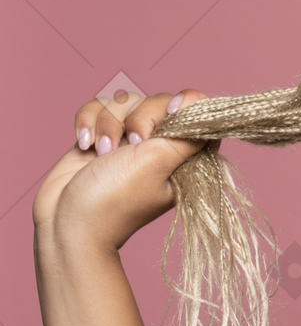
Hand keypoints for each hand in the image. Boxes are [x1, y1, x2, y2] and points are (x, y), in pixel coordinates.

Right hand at [34, 89, 211, 252]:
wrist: (66, 223)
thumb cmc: (113, 200)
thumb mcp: (156, 164)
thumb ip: (184, 136)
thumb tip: (209, 114)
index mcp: (182, 156)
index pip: (196, 115)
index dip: (186, 105)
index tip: (173, 111)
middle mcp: (158, 146)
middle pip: (159, 102)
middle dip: (139, 117)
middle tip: (131, 144)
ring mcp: (128, 141)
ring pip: (125, 102)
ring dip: (109, 123)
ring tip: (101, 152)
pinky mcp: (102, 138)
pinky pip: (99, 108)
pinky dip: (89, 122)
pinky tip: (86, 145)